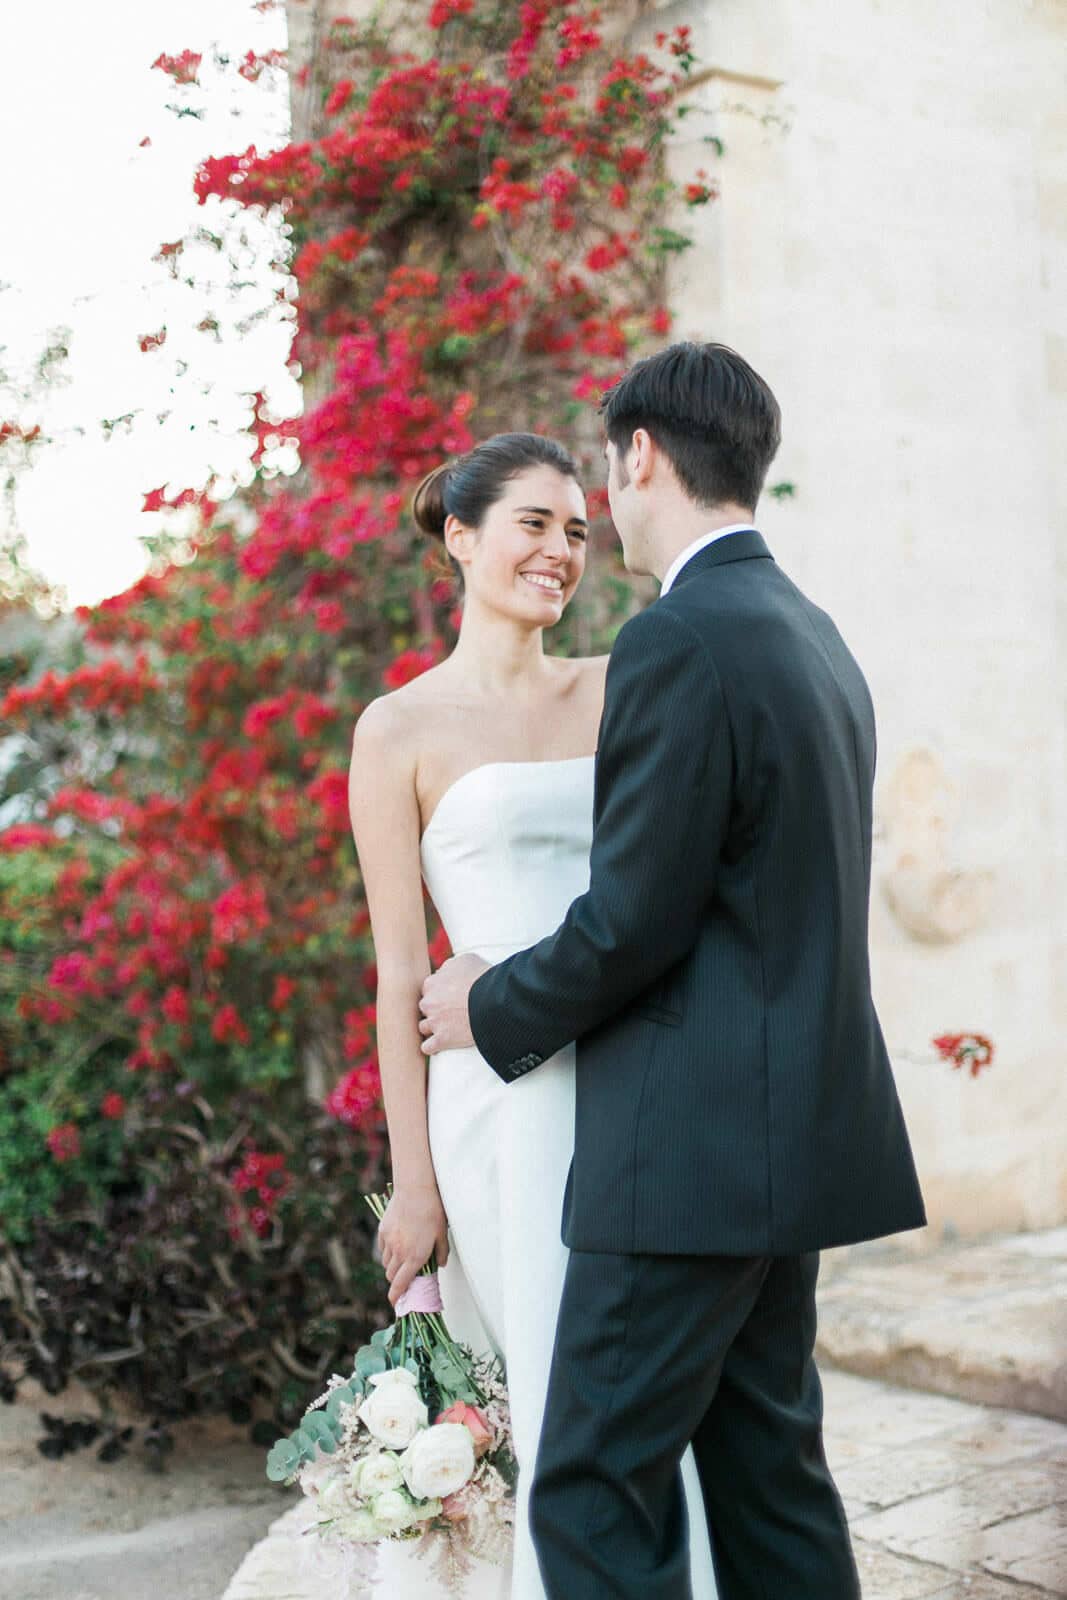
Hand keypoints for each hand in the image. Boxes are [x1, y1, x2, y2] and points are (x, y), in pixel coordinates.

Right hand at [377, 1183, 449, 1306]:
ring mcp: (389, 1241)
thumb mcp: (442, 1234)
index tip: (395, 1303)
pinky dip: (388, 1252)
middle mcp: (399, 1252)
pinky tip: (396, 1244)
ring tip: (402, 1260)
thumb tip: (441, 1265)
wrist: (415, 1189)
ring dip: (392, 1266)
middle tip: (405, 1278)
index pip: (400, 1284)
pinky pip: (382, 1248)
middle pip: (391, 1276)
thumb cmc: (433, 1211)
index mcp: (414, 1257)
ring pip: (386, 1262)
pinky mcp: (383, 1230)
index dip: (396, 1297)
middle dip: (397, 1281)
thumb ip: (442, 1253)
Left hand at [418, 954, 488, 1054]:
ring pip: (423, 1027)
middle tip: (450, 1013)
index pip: (428, 990)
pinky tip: (439, 1047)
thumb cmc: (482, 977)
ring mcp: (434, 1022)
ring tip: (446, 1030)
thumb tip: (444, 972)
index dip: (439, 994)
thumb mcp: (465, 960)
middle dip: (435, 1010)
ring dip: (432, 1028)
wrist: (493, 1000)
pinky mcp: (442, 1040)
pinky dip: (432, 1047)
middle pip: (425, 1008)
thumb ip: (449, 966)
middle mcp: (429, 1002)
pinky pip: (427, 1047)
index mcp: (432, 983)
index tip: (450, 998)